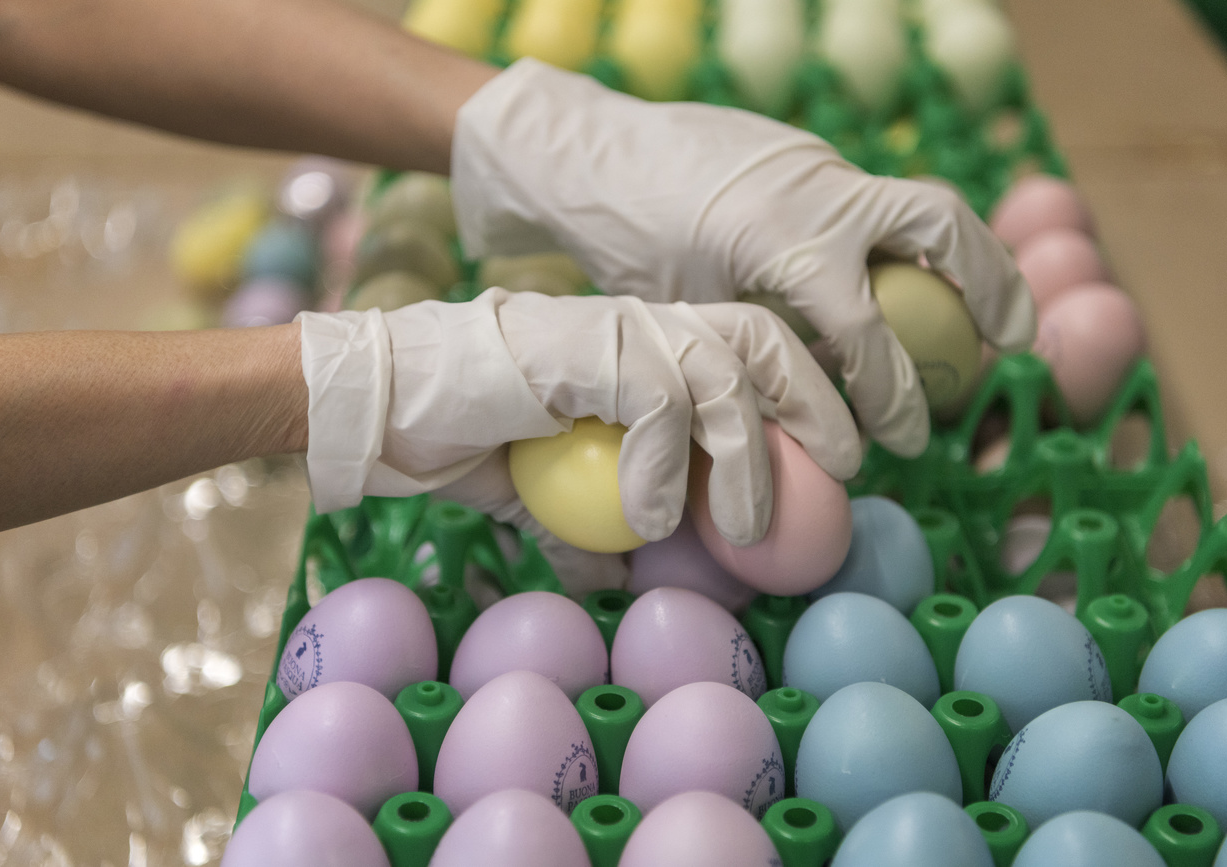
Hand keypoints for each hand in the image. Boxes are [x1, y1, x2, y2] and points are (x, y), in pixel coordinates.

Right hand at [297, 291, 855, 582]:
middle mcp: (642, 325)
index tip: (832, 463)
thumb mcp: (542, 496)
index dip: (804, 394)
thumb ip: (588, 528)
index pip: (753, 347)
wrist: (386, 404)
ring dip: (749, 460)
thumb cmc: (463, 438)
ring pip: (723, 373)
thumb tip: (624, 580)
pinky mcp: (583, 347)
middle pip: (763, 337)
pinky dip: (666, 469)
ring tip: (745, 533)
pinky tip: (647, 519)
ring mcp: (614, 330)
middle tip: (840, 474)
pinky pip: (657, 403)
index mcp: (646, 346)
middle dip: (816, 401)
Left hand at [451, 59, 1035, 455]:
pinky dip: (905, 242)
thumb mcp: (687, 311)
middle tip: (1015, 344)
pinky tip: (905, 283)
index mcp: (783, 239)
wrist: (586, 152)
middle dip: (991, 288)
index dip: (892, 395)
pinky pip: (877, 200)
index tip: (903, 440)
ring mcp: (818, 164)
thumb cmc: (621, 242)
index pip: (865, 328)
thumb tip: (797, 422)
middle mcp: (818, 191)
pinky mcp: (808, 157)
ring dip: (968, 256)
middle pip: (940, 228)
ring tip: (994, 310)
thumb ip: (756, 352)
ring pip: (920, 201)